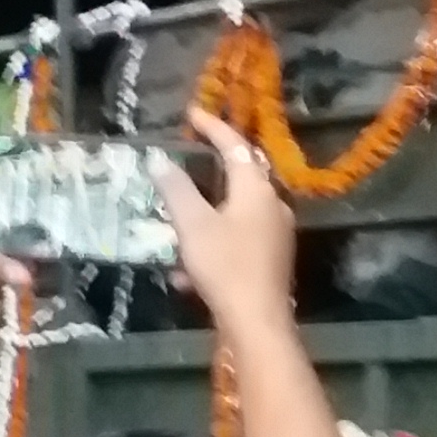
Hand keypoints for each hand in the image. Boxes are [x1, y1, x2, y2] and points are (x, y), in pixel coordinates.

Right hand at [159, 108, 297, 323]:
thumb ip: (176, 190)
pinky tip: (186, 274)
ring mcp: (276, 234)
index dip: (213, 127)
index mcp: (257, 189)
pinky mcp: (271, 260)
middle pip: (241, 176)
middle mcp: (274, 205)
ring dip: (205, 216)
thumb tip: (160, 160)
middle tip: (185, 162)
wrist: (257, 322)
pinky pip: (237, 240)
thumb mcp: (193, 224)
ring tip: (175, 225)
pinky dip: (212, 245)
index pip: (235, 145)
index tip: (192, 115)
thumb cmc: (226, 265)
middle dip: (210, 170)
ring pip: (235, 212)